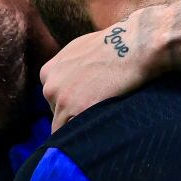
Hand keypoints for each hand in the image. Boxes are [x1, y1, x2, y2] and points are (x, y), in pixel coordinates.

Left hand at [40, 9, 169, 131]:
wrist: (132, 45)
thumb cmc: (112, 44)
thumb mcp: (78, 51)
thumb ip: (68, 68)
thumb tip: (72, 81)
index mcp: (48, 72)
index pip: (52, 99)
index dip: (69, 105)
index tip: (84, 106)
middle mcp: (50, 86)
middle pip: (56, 114)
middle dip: (73, 116)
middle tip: (94, 115)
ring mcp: (62, 100)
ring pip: (63, 127)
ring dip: (79, 128)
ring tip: (97, 129)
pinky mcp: (78, 110)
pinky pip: (77, 134)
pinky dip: (87, 135)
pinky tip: (100, 132)